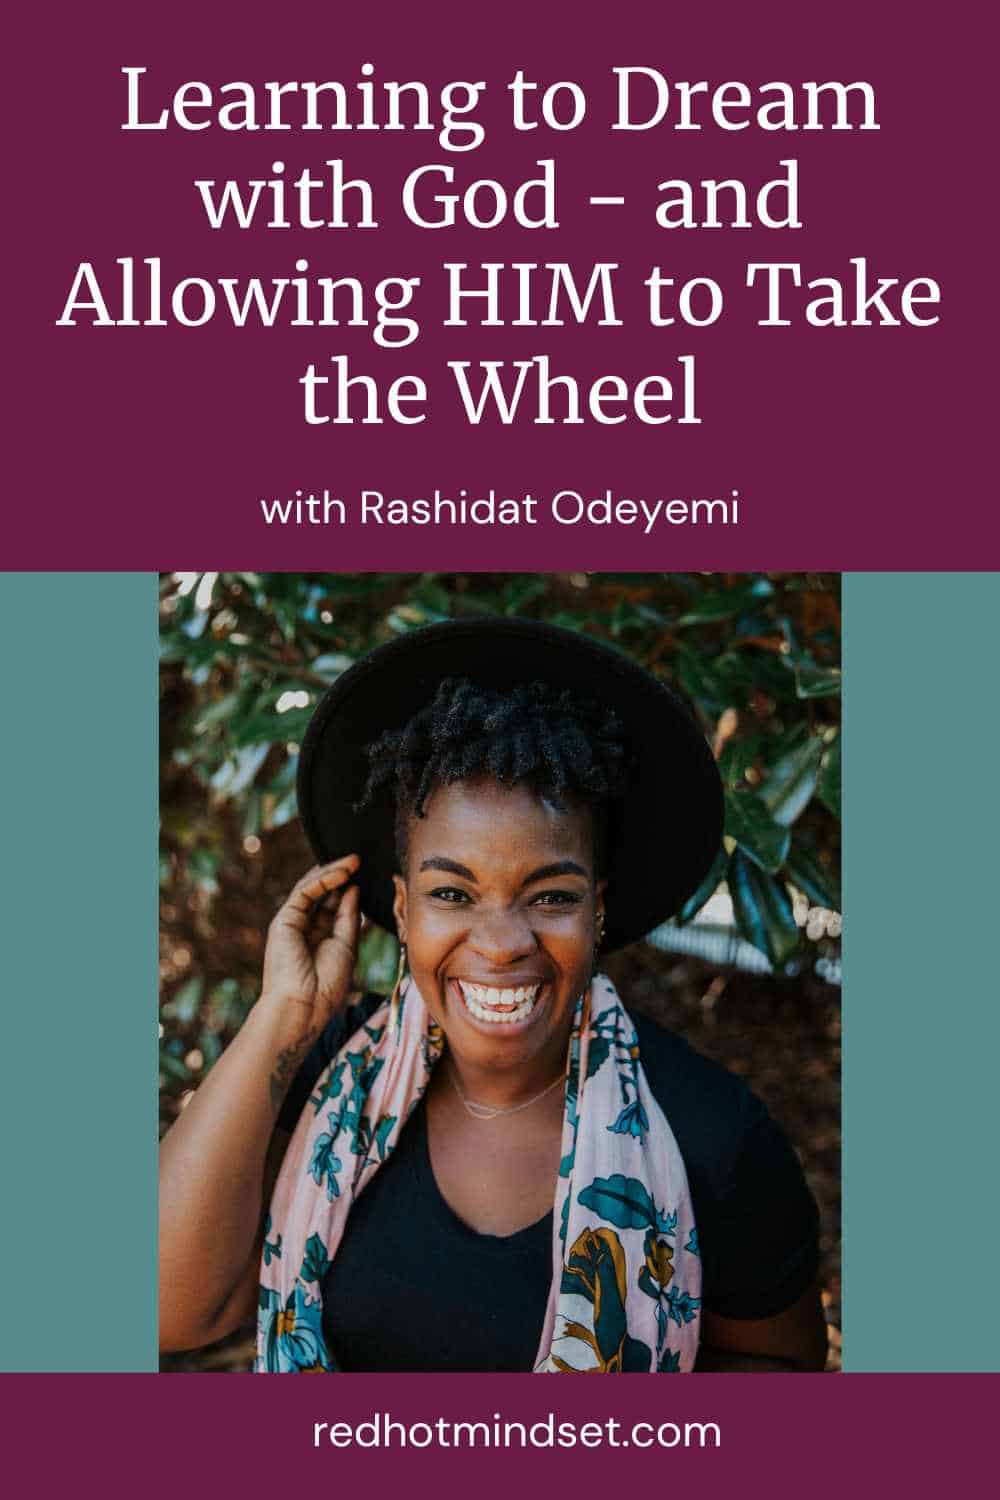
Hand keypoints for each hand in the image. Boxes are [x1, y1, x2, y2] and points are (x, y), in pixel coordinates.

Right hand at [259, 855, 361, 1036]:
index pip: (336, 906)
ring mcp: (293, 923)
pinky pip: (304, 892)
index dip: (351, 890)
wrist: (304, 1006)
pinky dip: (323, 879)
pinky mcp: (284, 920)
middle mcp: (306, 928)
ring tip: (354, 861)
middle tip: (361, 861)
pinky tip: (342, 873)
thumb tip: (354, 889)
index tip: (369, 877)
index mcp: (322, 938)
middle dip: (342, 876)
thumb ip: (349, 917)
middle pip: (324, 894)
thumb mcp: (347, 946)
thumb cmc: (328, 985)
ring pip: (312, 888)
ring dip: (333, 872)